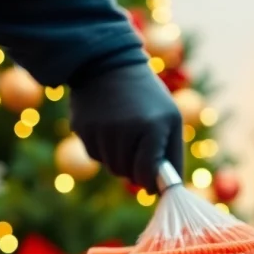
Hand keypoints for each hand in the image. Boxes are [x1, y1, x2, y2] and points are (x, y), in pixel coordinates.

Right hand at [69, 63, 182, 192]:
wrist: (108, 63)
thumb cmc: (147, 97)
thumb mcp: (170, 119)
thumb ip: (173, 155)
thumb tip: (166, 190)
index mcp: (153, 127)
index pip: (147, 173)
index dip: (150, 183)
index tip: (152, 184)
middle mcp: (125, 129)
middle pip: (128, 174)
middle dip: (135, 169)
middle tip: (139, 148)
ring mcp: (100, 129)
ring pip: (111, 167)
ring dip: (119, 160)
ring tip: (125, 135)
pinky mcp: (81, 128)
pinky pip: (94, 155)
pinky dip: (103, 149)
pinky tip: (108, 128)